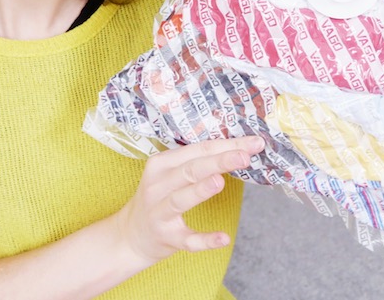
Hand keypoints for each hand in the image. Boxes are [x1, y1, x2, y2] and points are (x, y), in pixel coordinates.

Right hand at [114, 135, 264, 265]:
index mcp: (161, 164)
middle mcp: (157, 186)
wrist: (130, 235)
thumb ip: (198, 162)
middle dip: (218, 161)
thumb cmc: (160, 197)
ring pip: (182, 199)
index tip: (253, 143)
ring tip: (220, 181)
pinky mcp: (167, 238)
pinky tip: (224, 238)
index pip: (198, 150)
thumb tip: (237, 149)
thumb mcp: (170, 174)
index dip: (226, 145)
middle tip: (244, 156)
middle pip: (190, 170)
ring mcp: (160, 213)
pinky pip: (188, 240)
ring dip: (200, 190)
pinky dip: (205, 240)